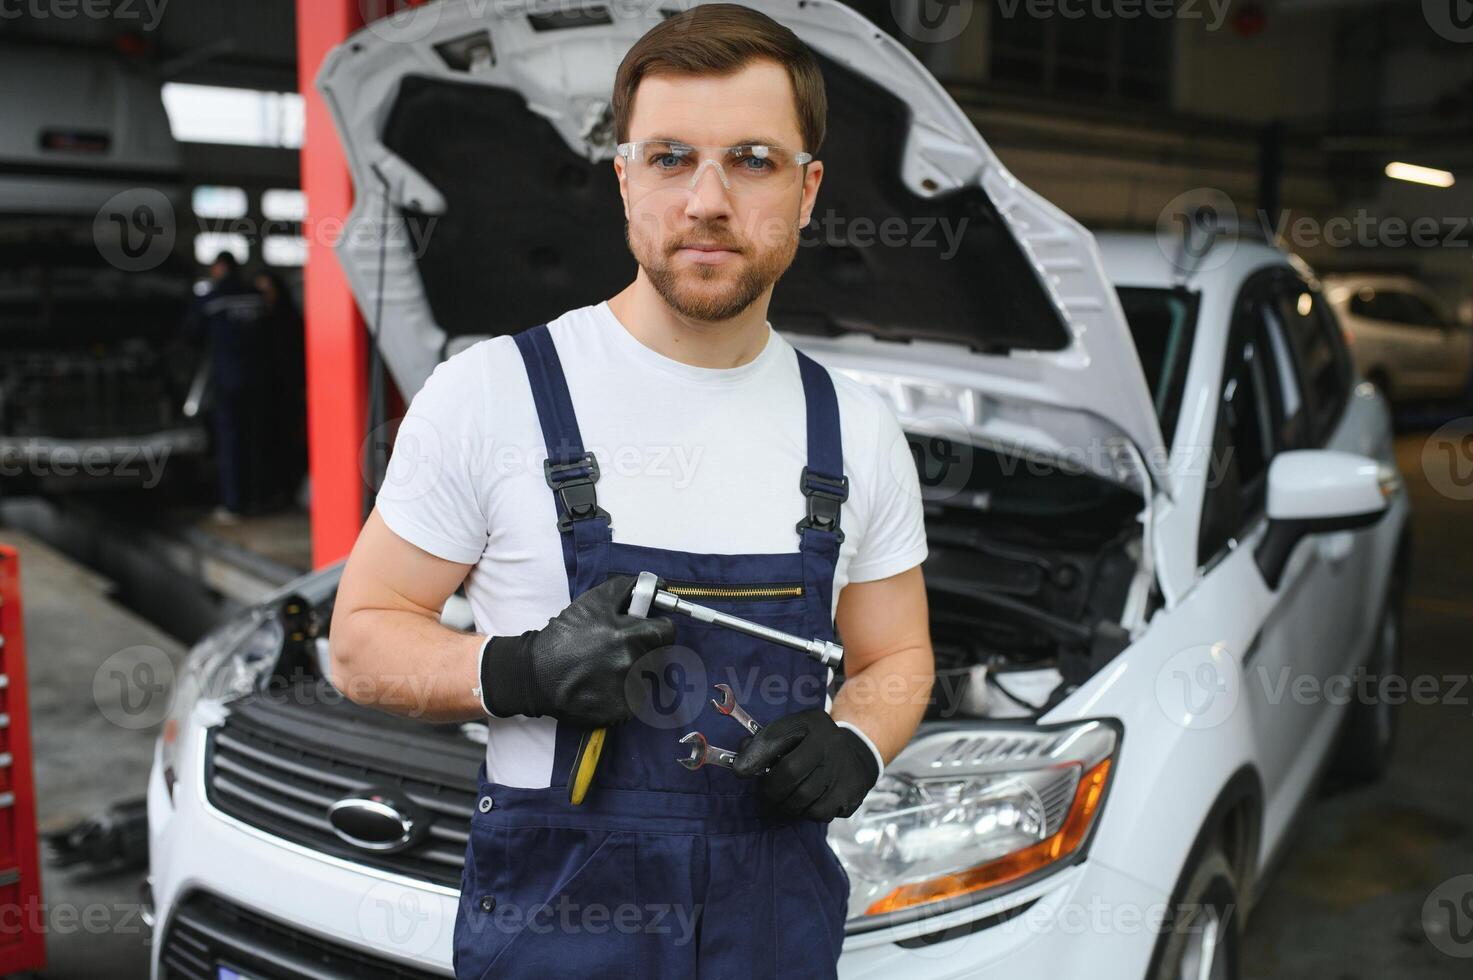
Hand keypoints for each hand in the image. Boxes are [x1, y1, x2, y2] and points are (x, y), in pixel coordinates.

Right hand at [480, 574, 675, 726]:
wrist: (536, 674)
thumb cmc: (565, 635)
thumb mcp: (593, 601)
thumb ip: (627, 588)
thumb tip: (659, 584)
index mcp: (630, 635)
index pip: (667, 632)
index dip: (656, 629)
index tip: (644, 631)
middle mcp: (633, 664)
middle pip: (659, 655)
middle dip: (644, 650)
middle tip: (618, 650)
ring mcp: (628, 690)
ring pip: (648, 678)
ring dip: (635, 672)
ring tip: (607, 669)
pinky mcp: (621, 711)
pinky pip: (635, 700)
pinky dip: (624, 694)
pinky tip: (603, 687)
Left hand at [732, 708, 880, 820]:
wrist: (856, 754)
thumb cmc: (813, 743)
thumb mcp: (792, 730)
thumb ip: (765, 742)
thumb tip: (741, 765)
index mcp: (812, 723)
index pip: (777, 739)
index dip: (755, 757)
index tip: (740, 772)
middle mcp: (830, 744)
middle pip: (789, 775)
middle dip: (770, 790)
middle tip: (766, 795)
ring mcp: (843, 770)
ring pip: (802, 800)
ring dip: (786, 805)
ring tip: (783, 801)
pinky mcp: (851, 794)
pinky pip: (818, 813)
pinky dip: (806, 813)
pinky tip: (806, 804)